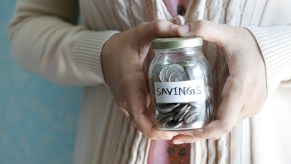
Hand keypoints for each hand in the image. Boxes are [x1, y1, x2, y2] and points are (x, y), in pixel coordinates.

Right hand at [101, 20, 179, 139]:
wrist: (103, 54)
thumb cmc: (122, 45)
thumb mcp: (140, 33)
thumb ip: (159, 28)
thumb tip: (182, 30)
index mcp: (129, 85)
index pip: (138, 116)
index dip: (153, 130)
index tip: (170, 133)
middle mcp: (126, 98)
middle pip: (143, 124)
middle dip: (162, 131)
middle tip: (184, 128)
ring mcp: (125, 103)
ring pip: (142, 122)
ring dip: (159, 126)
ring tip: (181, 123)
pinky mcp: (128, 103)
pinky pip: (141, 116)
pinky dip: (153, 119)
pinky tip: (170, 114)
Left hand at [172, 20, 266, 142]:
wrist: (271, 51)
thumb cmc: (248, 44)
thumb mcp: (227, 33)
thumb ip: (205, 29)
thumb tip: (180, 30)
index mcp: (240, 87)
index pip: (224, 121)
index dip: (204, 132)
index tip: (184, 132)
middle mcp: (246, 102)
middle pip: (220, 128)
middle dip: (197, 134)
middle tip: (173, 135)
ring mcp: (249, 107)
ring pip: (224, 126)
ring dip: (203, 130)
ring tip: (179, 130)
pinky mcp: (247, 107)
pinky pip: (228, 120)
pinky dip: (212, 124)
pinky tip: (195, 122)